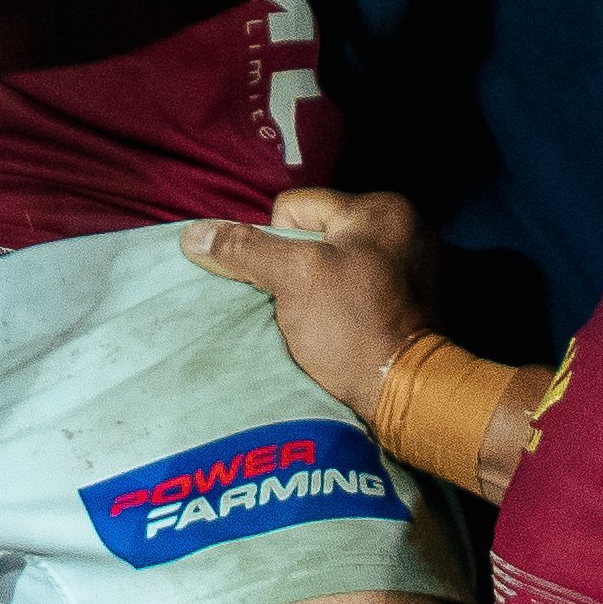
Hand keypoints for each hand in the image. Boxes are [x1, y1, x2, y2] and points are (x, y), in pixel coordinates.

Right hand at [180, 189, 434, 414]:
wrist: (405, 395)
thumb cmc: (352, 329)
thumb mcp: (293, 279)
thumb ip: (245, 250)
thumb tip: (195, 234)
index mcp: (381, 209)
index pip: (296, 207)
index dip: (278, 245)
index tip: (291, 284)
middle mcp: (400, 228)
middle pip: (313, 235)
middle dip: (296, 266)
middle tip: (300, 303)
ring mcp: (407, 264)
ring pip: (329, 263)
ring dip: (314, 287)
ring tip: (317, 319)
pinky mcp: (406, 299)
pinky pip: (352, 286)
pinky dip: (337, 303)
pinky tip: (334, 328)